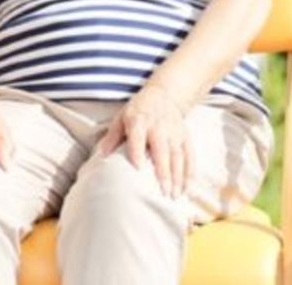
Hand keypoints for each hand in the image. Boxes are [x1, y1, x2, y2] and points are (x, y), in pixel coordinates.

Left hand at [96, 84, 192, 198]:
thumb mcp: (121, 118)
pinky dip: (190, 173)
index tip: (139, 168)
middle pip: (162, 150)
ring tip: (175, 195)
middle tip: (164, 191)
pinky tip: (188, 188)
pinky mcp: (185, 137)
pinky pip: (190, 156)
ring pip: (178, 156)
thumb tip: (101, 155)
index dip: (138, 151)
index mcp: (139, 121)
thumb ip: (112, 136)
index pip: (138, 137)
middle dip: (164, 172)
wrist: (163, 96)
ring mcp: (174, 133)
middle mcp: (158, 127)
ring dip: (178, 177)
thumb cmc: (138, 110)